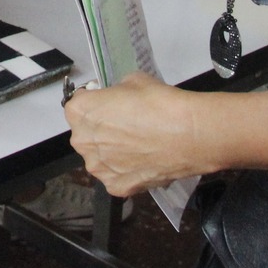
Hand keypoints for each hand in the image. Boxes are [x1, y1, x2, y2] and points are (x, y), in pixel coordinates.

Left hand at [64, 73, 206, 195]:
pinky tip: (144, 163)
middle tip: (128, 126)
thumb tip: (118, 100)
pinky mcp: (117, 187)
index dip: (96, 103)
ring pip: (100, 158)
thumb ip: (115, 93)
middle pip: (87, 134)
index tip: (111, 104)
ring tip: (139, 146)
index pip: (79, 105)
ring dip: (112, 152)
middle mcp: (82, 142)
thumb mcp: (131, 81)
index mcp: (80, 112)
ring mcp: (99, 168)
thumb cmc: (158, 102)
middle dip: (102, 129)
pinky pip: (116, 177)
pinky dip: (127, 172)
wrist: (188, 134)